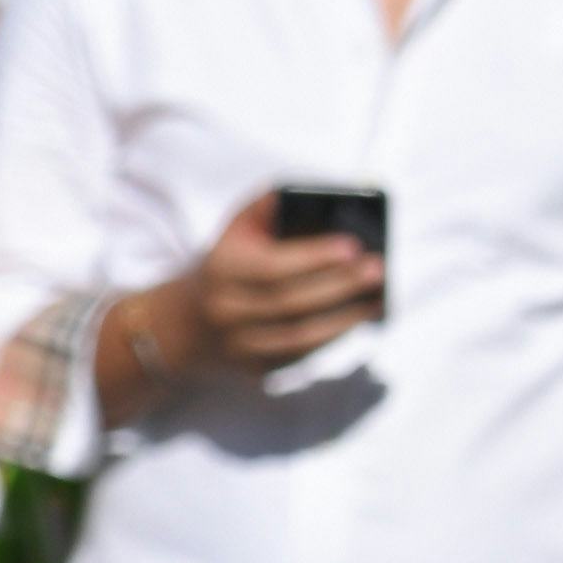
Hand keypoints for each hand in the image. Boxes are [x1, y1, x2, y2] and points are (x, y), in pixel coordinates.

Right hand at [145, 194, 386, 385]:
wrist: (184, 325)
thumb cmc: (225, 265)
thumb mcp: (234, 231)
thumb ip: (266, 207)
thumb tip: (311, 192)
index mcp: (221, 270)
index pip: (272, 267)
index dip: (315, 258)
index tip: (354, 245)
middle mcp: (226, 311)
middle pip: (291, 303)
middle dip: (340, 285)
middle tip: (378, 269)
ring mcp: (238, 346)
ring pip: (299, 337)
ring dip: (344, 319)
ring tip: (376, 299)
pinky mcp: (255, 370)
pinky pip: (301, 356)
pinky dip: (332, 338)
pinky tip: (356, 319)